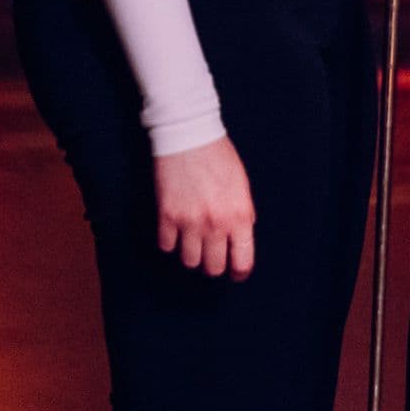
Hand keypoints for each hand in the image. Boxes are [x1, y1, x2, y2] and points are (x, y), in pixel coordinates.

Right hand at [154, 135, 255, 278]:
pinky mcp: (166, 217)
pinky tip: (176, 232)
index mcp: (240, 216)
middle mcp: (215, 224)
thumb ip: (243, 213)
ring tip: (194, 243)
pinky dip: (171, 243)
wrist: (190, 137)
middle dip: (215, 265)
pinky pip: (166, 246)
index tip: (237, 274)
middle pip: (213, 267)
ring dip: (192, 255)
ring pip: (189, 261)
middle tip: (213, 257)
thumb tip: (241, 234)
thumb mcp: (242, 186)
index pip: (242, 260)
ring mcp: (189, 222)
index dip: (240, 272)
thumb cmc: (220, 157)